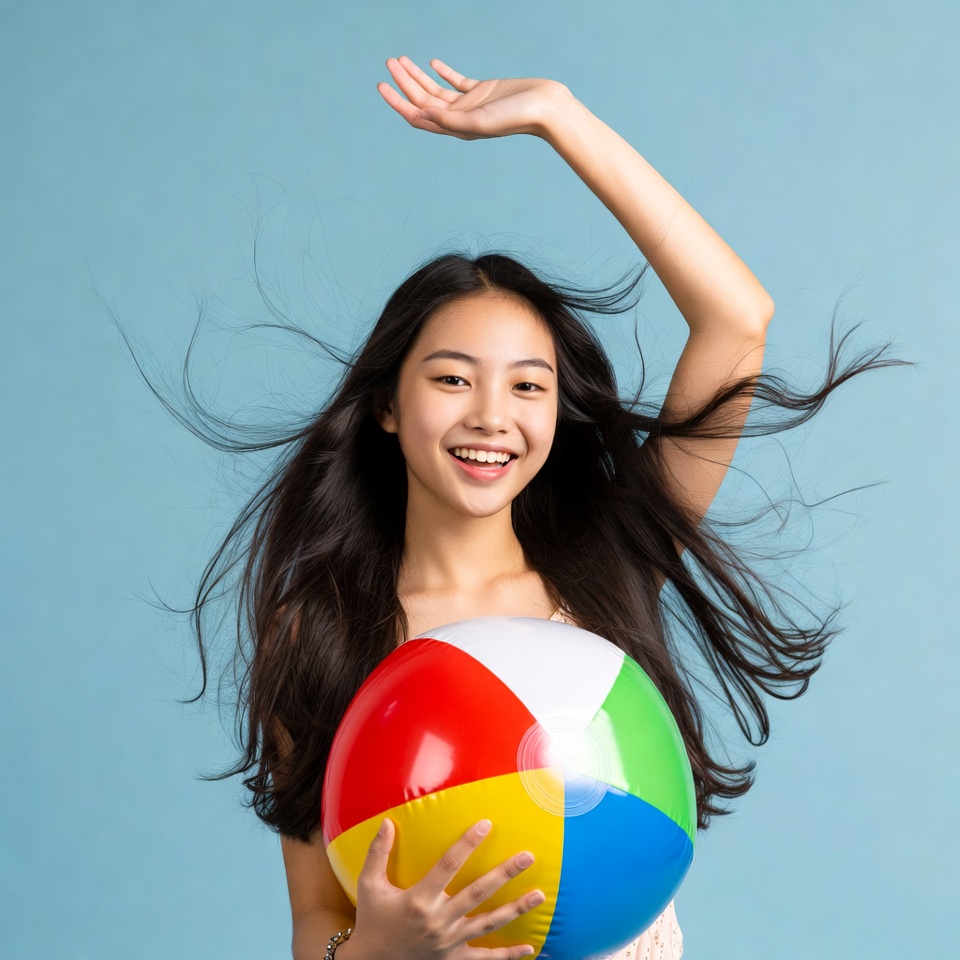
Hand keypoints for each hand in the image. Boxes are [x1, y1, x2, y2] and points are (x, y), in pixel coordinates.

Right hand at [345, 818, 544, 959]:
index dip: (467, 843)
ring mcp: (448, 941)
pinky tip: (530, 949)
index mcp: (418, 898)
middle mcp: (437, 919)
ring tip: (539, 895)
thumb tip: (386, 821)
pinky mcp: (453, 959)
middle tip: (528, 856)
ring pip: (488, 923)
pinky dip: (508, 956)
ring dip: (515, 909)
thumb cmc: (371, 920)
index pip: (448, 865)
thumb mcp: (369, 886)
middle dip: (504, 873)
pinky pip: (484, 959)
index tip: (486, 824)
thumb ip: (377, 853)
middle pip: (478, 892)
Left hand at [377, 56, 572, 140]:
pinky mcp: (483, 90)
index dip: (398, 103)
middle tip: (389, 62)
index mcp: (456, 128)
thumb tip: (420, 114)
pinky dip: (443, 72)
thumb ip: (450, 119)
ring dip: (417, 75)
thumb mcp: (479, 120)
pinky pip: (456, 81)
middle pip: (423, 100)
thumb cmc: (515, 117)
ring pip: (435, 89)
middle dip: (404, 82)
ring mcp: (470, 103)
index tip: (382, 85)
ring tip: (401, 60)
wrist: (545, 107)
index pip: (418, 116)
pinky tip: (432, 63)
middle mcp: (459, 117)